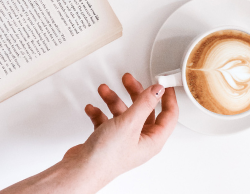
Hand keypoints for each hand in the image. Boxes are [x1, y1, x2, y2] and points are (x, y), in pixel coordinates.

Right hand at [66, 73, 178, 187]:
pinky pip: (107, 121)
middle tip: (128, 80)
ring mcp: (123, 140)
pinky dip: (100, 113)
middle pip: (143, 110)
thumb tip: (158, 90)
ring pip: (123, 114)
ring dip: (113, 100)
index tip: (164, 82)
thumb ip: (144, 103)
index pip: (169, 115)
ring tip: (104, 90)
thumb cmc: (106, 156)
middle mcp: (139, 141)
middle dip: (135, 93)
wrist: (80, 170)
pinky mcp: (107, 140)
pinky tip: (93, 109)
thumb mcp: (129, 123)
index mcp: (152, 140)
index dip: (168, 97)